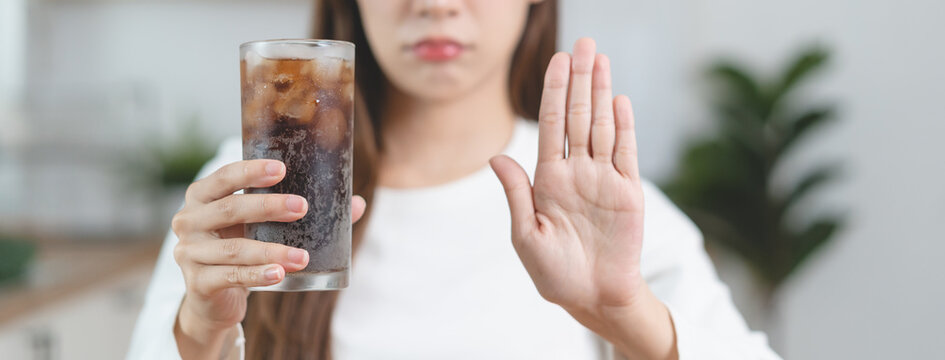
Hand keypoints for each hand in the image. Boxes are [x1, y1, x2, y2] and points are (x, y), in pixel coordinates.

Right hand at [170, 159, 365, 357]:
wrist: (213, 299)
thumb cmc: (241, 249)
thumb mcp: (262, 228)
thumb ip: (299, 212)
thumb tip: (356, 204)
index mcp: (202, 197)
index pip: (224, 177)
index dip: (250, 171)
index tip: (282, 169)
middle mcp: (188, 221)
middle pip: (230, 209)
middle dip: (268, 207)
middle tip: (301, 207)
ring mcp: (189, 253)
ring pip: (235, 249)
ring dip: (272, 250)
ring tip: (302, 256)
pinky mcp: (198, 283)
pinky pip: (231, 276)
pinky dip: (258, 275)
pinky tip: (280, 274)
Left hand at [490, 38, 675, 358]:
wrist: (593, 298)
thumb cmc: (555, 274)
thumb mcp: (526, 236)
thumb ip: (516, 194)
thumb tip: (496, 156)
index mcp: (548, 180)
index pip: (551, 126)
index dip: (554, 92)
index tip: (559, 62)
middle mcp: (576, 172)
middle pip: (577, 116)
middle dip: (579, 80)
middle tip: (584, 44)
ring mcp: (604, 179)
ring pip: (601, 126)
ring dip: (601, 92)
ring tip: (601, 60)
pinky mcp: (628, 192)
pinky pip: (626, 152)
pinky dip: (623, 126)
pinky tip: (618, 100)